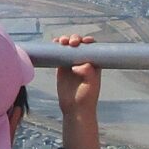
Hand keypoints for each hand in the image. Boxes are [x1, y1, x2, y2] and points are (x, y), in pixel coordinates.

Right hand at [54, 34, 102, 148]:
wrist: (74, 109)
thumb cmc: (86, 98)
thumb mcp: (91, 85)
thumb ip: (88, 73)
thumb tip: (80, 64)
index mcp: (94, 63)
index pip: (92, 47)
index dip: (88, 41)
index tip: (84, 41)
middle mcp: (83, 61)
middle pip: (79, 44)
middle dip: (75, 39)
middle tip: (72, 43)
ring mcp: (72, 63)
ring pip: (68, 47)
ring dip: (65, 41)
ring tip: (62, 42)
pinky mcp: (62, 67)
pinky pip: (59, 54)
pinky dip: (57, 47)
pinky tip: (54, 44)